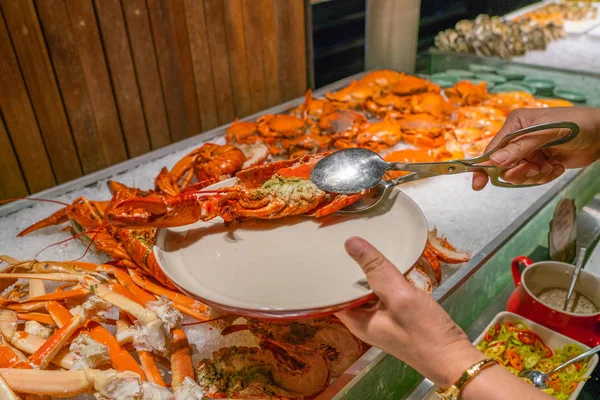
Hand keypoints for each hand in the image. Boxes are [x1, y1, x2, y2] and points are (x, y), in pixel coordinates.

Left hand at [335, 237, 484, 387]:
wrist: (455, 359)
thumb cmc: (426, 333)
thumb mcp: (400, 296)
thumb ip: (376, 269)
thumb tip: (350, 242)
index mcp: (356, 321)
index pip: (331, 294)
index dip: (327, 274)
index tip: (324, 250)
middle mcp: (365, 321)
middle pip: (348, 290)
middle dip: (346, 269)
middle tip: (341, 240)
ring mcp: (381, 319)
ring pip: (367, 290)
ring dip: (367, 271)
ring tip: (361, 245)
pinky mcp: (396, 316)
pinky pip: (384, 293)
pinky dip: (384, 278)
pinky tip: (388, 263)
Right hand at [472, 106, 599, 189]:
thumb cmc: (577, 124)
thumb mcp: (547, 133)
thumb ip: (521, 147)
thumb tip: (495, 161)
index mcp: (516, 125)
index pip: (492, 149)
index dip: (484, 167)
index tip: (478, 184)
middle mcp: (519, 138)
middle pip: (504, 166)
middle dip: (520, 172)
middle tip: (536, 169)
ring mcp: (529, 151)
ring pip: (519, 175)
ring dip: (535, 175)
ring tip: (551, 166)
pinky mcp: (540, 162)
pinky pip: (533, 178)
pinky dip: (545, 176)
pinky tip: (557, 166)